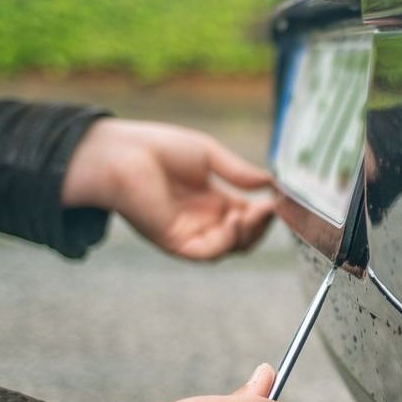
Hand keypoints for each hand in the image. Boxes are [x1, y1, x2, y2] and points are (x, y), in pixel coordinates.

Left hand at [62, 119, 275, 259]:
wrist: (122, 154)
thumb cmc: (158, 148)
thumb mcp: (209, 156)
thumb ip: (238, 173)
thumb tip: (270, 183)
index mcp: (211, 201)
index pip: (247, 216)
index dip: (265, 211)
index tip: (279, 198)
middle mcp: (202, 221)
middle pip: (243, 237)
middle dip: (261, 226)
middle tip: (271, 208)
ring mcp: (190, 233)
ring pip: (230, 248)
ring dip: (249, 234)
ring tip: (255, 213)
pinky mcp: (175, 242)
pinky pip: (208, 253)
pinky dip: (227, 242)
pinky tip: (233, 220)